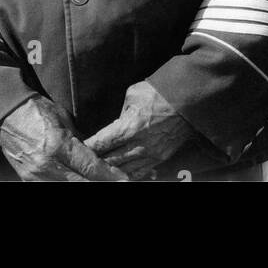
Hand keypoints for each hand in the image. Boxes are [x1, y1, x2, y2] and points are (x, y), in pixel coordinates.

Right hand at [0, 95, 127, 181]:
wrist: (5, 115)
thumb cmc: (37, 110)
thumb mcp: (64, 119)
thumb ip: (81, 140)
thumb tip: (99, 155)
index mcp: (57, 145)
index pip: (90, 167)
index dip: (110, 176)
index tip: (126, 180)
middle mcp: (46, 164)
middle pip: (82, 183)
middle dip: (103, 184)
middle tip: (121, 183)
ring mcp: (36, 176)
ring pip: (69, 188)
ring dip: (88, 186)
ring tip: (103, 183)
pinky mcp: (29, 181)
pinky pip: (54, 188)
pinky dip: (70, 186)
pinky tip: (83, 182)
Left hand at [83, 81, 200, 179]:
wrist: (188, 100)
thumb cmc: (159, 92)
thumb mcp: (133, 95)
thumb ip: (121, 111)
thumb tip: (116, 121)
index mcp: (129, 127)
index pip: (102, 143)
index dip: (88, 148)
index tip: (78, 149)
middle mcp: (139, 145)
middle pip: (109, 161)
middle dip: (96, 161)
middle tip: (84, 161)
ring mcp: (151, 154)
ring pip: (123, 171)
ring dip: (110, 171)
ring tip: (99, 170)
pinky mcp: (160, 159)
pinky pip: (140, 173)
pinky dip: (127, 175)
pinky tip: (118, 174)